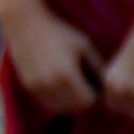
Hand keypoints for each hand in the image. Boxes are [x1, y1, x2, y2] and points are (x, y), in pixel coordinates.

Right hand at [1, 4, 103, 118]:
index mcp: (66, 75)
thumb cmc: (60, 33)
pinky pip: (47, 103)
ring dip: (69, 101)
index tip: (94, 80)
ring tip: (73, 83)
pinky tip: (60, 83)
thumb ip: (98, 67)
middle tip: (85, 82)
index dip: (94, 92)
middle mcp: (50, 85)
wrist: (25, 25)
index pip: (88, 100)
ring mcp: (37, 87)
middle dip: (82, 97)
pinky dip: (56, 98)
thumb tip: (107, 86)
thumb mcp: (84, 46)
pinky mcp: (28, 86)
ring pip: (60, 108)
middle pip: (75, 107)